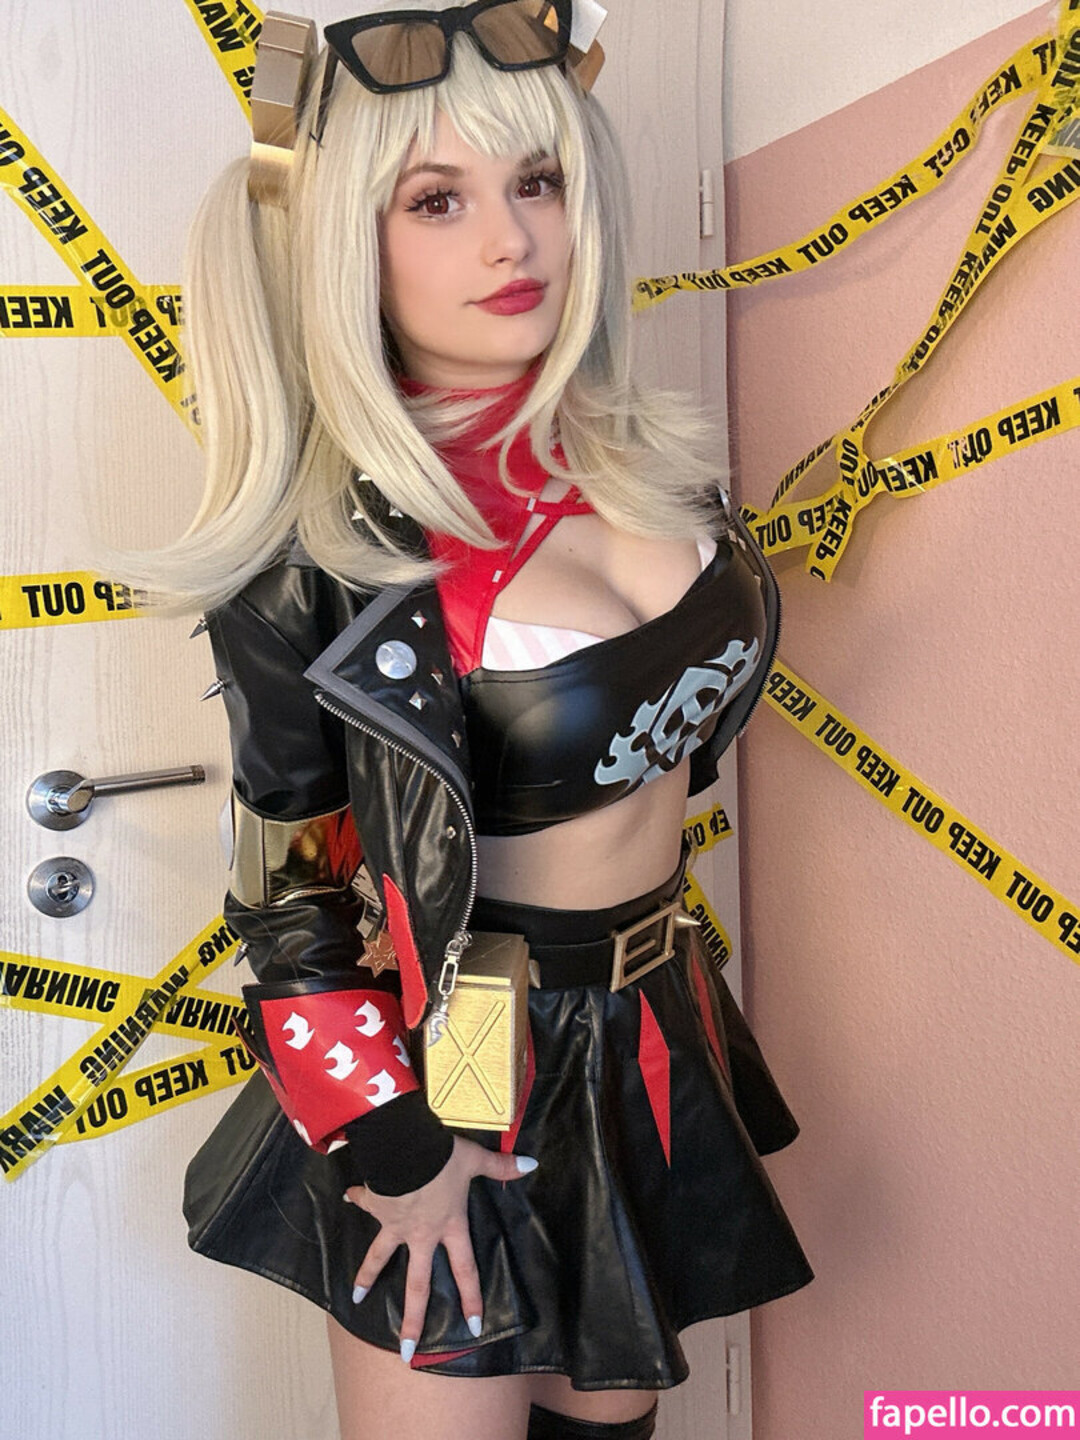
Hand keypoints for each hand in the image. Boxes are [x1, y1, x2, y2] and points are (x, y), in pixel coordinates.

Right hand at [344, 1135, 537, 1362]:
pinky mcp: (378, 1206)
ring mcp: (396, 1224)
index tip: (473, 1327)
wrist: (406, 1147)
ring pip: (381, 1257)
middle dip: (412, 1319)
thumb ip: (501, 1167)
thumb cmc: (443, 1158)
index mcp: (449, 1226)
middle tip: (406, 1350)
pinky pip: (365, 1202)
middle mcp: (422, 1234)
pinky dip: (357, 1197)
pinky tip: (347, 1197)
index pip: (465, 1269)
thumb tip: (531, 1164)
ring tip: (356, 1298)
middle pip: (418, 1284)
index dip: (471, 1298)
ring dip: (367, 1276)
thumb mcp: (475, 1160)